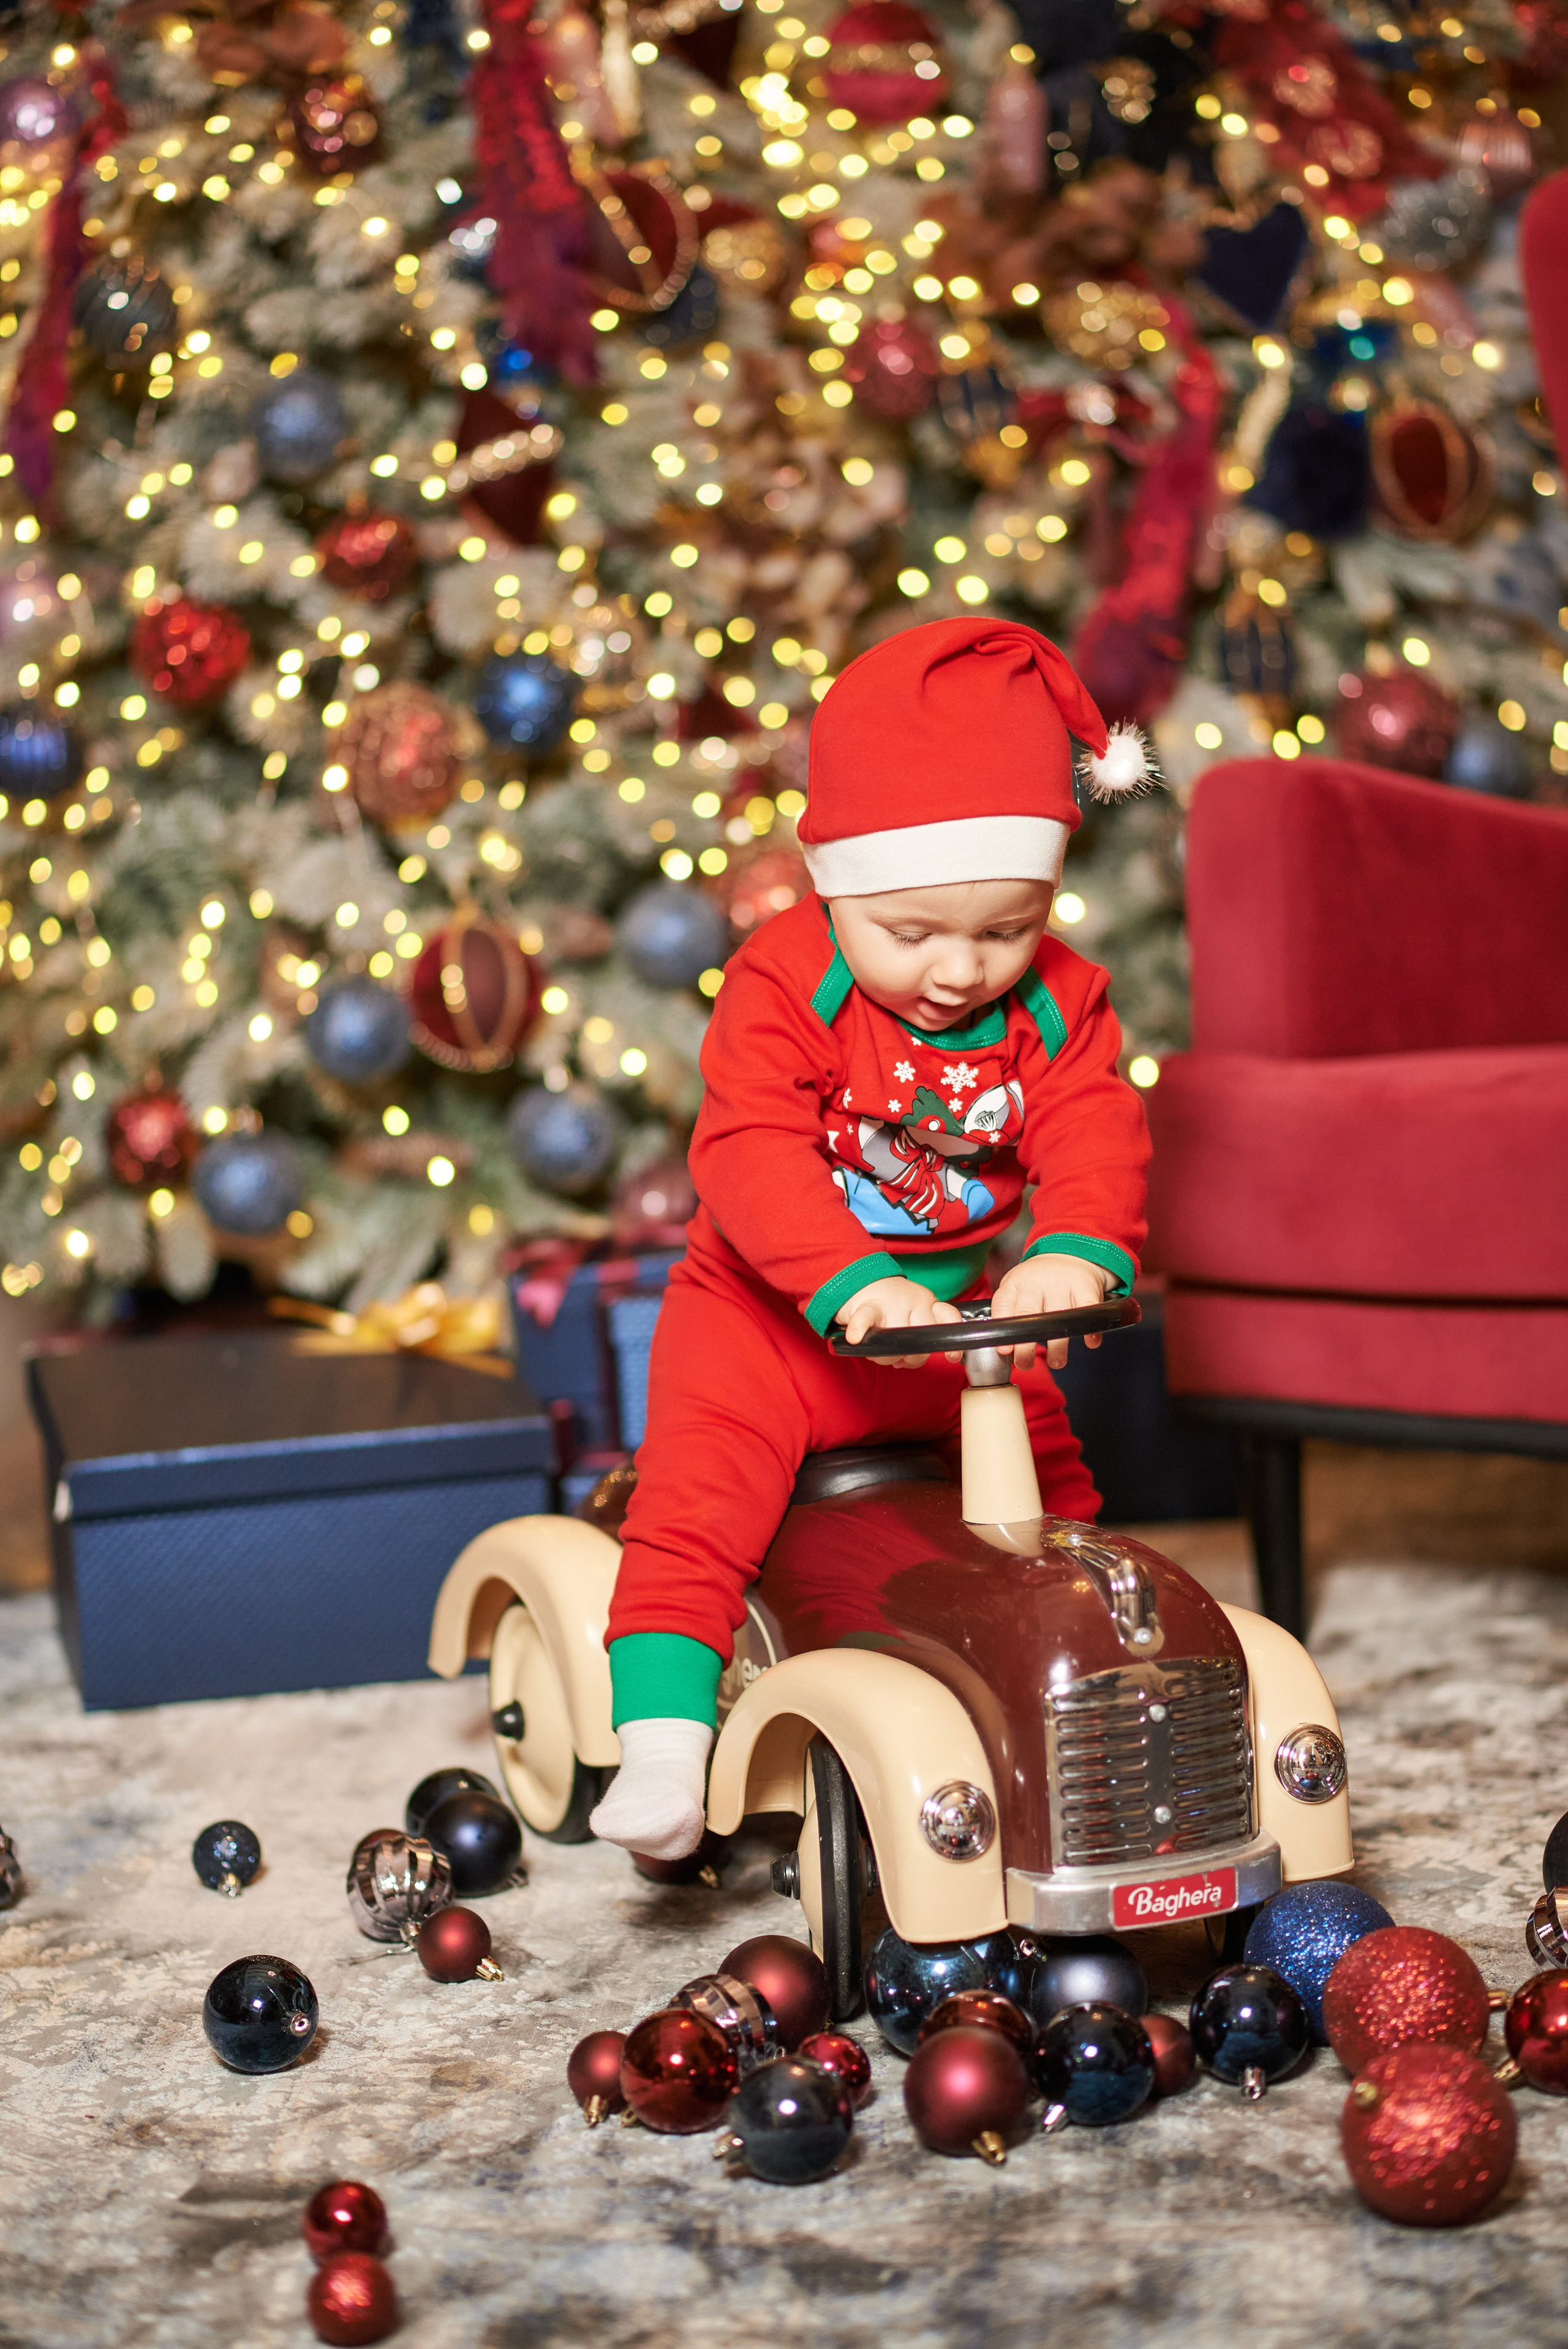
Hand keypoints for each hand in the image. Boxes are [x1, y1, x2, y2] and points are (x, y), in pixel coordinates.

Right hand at [836, 1274, 961, 1368]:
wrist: (859, 1279)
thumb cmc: (887, 1303)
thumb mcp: (913, 1311)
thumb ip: (919, 1335)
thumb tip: (910, 1361)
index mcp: (927, 1302)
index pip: (947, 1316)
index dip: (952, 1339)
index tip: (952, 1356)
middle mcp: (913, 1300)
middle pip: (920, 1343)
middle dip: (909, 1358)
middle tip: (898, 1355)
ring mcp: (891, 1302)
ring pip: (895, 1343)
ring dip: (885, 1356)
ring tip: (879, 1348)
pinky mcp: (867, 1305)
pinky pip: (865, 1319)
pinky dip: (860, 1330)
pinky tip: (855, 1337)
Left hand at [988, 1254, 1113, 1370]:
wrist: (1068, 1254)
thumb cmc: (1038, 1281)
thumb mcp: (1017, 1289)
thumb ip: (1010, 1314)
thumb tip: (1006, 1352)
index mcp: (1015, 1283)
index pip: (1002, 1304)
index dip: (1002, 1327)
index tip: (1004, 1350)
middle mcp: (1035, 1281)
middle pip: (1027, 1316)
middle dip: (1025, 1346)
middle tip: (1025, 1364)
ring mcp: (1060, 1283)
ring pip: (1058, 1318)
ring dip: (1058, 1346)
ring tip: (1056, 1361)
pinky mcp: (1084, 1285)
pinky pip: (1087, 1310)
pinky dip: (1090, 1330)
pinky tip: (1089, 1342)